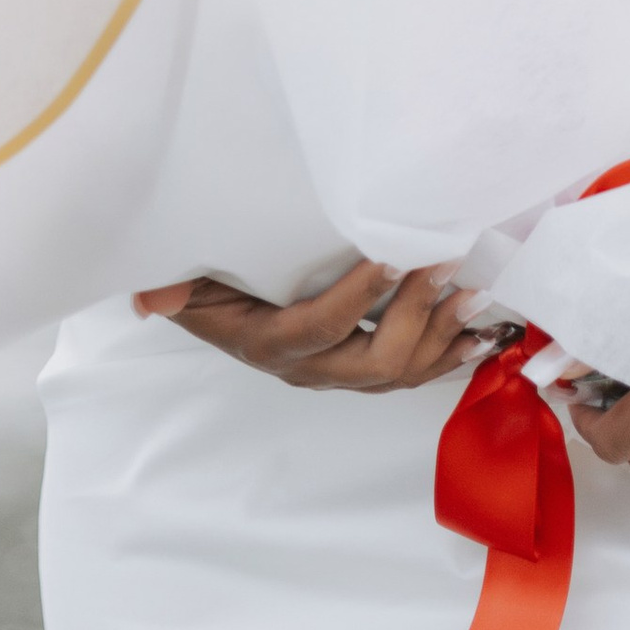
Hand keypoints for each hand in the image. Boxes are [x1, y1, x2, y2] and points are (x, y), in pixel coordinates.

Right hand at [134, 256, 494, 390]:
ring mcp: (338, 376)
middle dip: (417, 312)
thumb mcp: (186, 281)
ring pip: (400, 373)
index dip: (357, 296)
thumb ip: (173, 287)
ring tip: (475, 293)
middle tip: (448, 263)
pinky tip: (480, 335)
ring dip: (442, 335)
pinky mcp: (360, 373)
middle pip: (375, 360)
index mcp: (268, 344)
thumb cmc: (209, 284)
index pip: (319, 326)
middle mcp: (308, 370)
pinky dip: (449, 356)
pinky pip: (412, 376)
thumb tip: (149, 299)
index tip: (393, 253)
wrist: (218, 312)